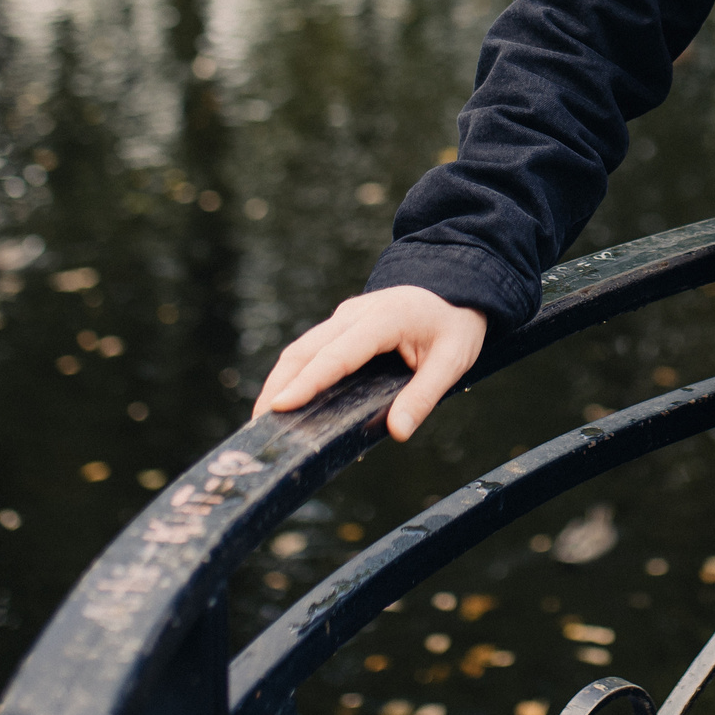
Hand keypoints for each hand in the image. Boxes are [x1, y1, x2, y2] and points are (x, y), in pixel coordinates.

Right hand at [252, 285, 488, 441]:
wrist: (457, 282)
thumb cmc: (455, 322)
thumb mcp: (453, 359)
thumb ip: (424, 396)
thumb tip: (398, 432)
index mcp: (384, 319)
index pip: (338, 355)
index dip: (308, 382)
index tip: (281, 406)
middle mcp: (356, 314)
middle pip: (305, 349)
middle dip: (278, 386)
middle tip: (258, 425)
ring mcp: (346, 316)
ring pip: (302, 347)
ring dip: (279, 379)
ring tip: (262, 417)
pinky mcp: (343, 324)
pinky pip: (311, 347)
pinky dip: (293, 372)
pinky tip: (285, 398)